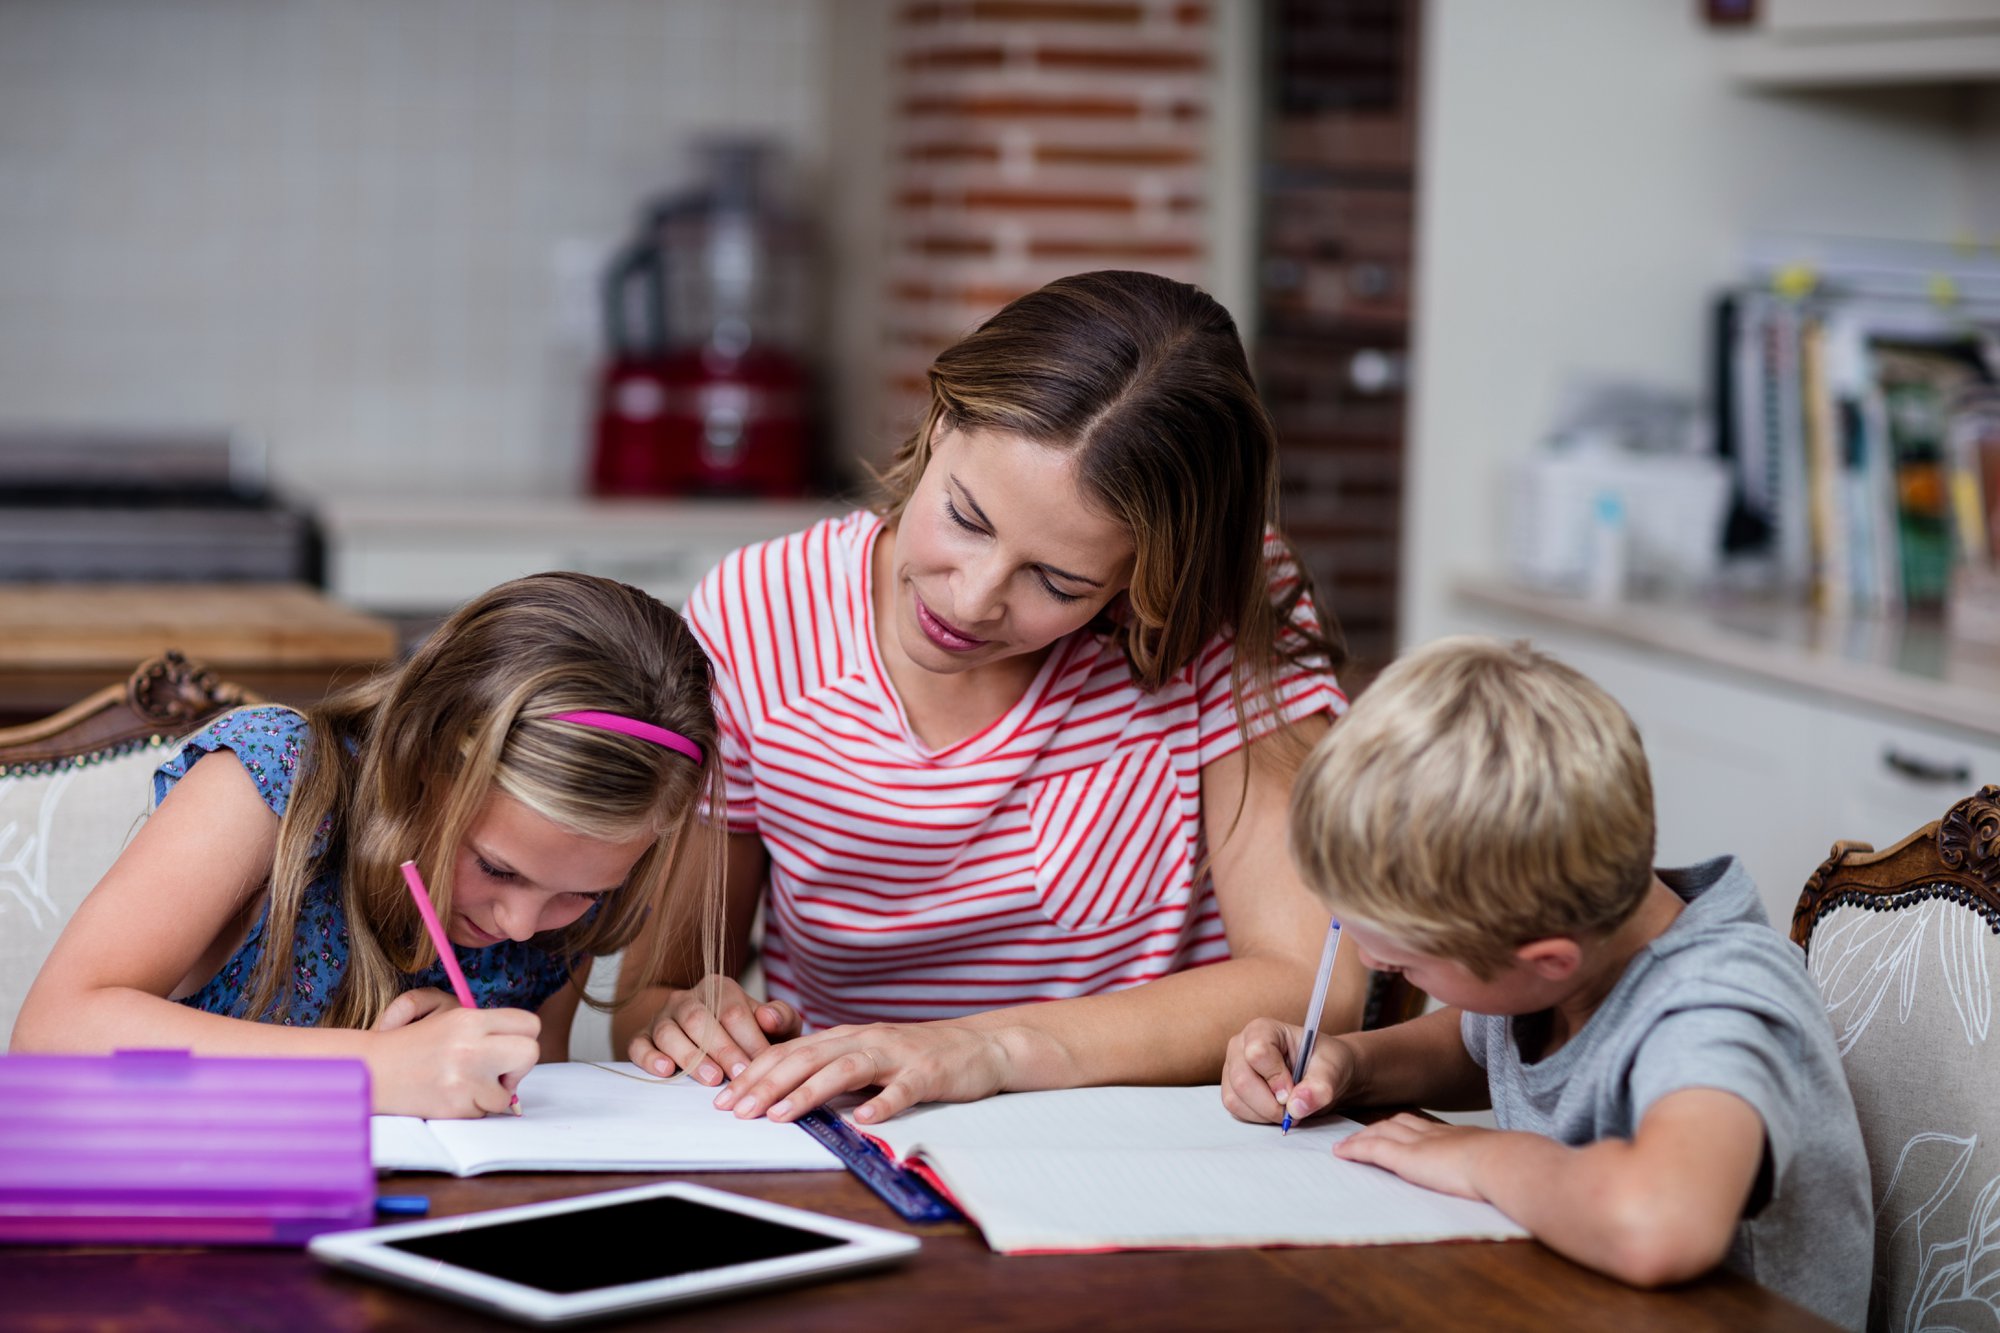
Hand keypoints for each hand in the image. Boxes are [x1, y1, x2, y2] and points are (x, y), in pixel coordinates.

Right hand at [370, 988, 540, 1118]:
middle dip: (520, 1065)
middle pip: (531, 1053)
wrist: (372, 1071)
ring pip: (508, 1092)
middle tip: (498, 1069)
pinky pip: (485, 1112)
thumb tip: (518, 1041)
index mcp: (470, 1020)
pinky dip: (472, 1107)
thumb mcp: (441, 1010)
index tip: (506, 1046)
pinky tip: (450, 1095)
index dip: (522, 1036)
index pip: (529, 1024)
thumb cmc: (410, 1041)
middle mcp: (471, 1047)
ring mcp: (465, 1080)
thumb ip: (485, 1021)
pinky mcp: (456, 1107)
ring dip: (490, 1092)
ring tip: (461, 1081)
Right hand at [629, 974, 800, 1085]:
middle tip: (739, 1075)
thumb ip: (781, 1017)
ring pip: (670, 1032)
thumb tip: (769, 1018)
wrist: (707, 1035)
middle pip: (701, 1020)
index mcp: (720, 989)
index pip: (733, 1011)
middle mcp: (688, 999)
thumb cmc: (748, 1034)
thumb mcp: (773, 1024)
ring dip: (691, 1056)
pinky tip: (666, 1071)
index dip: (749, 1039)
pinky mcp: (643, 1037)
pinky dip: (650, 1058)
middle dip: (723, 1049)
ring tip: (711, 1079)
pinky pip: (639, 1045)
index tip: (763, 1064)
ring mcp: (663, 1018)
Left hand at [715, 1020, 1013, 1125]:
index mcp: (847, 1037)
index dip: (756, 1074)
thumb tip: (780, 1091)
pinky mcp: (929, 1073)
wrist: (981, 1046)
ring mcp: (898, 1055)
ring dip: (810, 1092)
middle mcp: (867, 1040)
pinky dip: (883, 1103)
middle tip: (737, 1110)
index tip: (724, 1099)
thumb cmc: (919, 1056)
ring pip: (846, 1069)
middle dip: (769, 1084)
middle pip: (809, 1058)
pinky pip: (903, 1089)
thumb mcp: (868, 1057)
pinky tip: (864, 1121)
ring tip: (781, 1115)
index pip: (792, 1052)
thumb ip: (831, 1068)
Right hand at [1220, 1017, 1355, 1124]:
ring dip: (1264, 1113)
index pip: (1257, 1053)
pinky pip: (1236, 1111)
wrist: (1322, 1074)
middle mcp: (1241, 1046)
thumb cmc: (1325, 1063)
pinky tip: (1275, 1110)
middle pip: (1242, 1080)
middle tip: (1294, 1108)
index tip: (1294, 1091)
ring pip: (1235, 1099)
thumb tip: (1296, 1107)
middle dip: (1270, 1104)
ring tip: (1287, 1107)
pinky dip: (1258, 1118)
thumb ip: (1319, 1087)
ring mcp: (1232, 1068)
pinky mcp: (1231, 1089)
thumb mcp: (1331, 1070)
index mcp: (1263, 1029)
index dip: (1276, 1078)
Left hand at [1334, 1113, 1491, 1200]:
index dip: (1409, 1128)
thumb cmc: (1512, 1170)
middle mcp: (1436, 1134)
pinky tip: (1341, 1153)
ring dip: (1363, 1136)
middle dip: (1380, 1127)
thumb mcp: (1502, 1165)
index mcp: (1460, 1137)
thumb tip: (1506, 1180)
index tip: (1400, 1132)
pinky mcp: (1406, 1157)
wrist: (1504, 1163)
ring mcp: (1419, 1143)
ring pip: (1382, 1131)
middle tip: (1365, 1133)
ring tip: (1348, 1144)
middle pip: (1400, 1123)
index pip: (1427, 1127)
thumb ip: (1494, 1168)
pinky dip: (1356, 1149)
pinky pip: (1373, 1149)